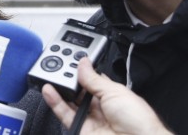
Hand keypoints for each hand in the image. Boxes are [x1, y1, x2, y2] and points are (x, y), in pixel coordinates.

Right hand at [42, 57, 171, 134]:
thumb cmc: (138, 120)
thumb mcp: (115, 91)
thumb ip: (94, 79)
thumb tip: (82, 63)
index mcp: (112, 94)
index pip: (92, 79)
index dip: (81, 70)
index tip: (70, 60)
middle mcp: (100, 107)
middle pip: (79, 90)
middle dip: (69, 78)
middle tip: (59, 67)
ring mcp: (90, 119)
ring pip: (69, 102)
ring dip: (59, 89)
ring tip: (50, 76)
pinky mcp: (80, 130)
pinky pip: (65, 115)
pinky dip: (55, 103)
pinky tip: (50, 91)